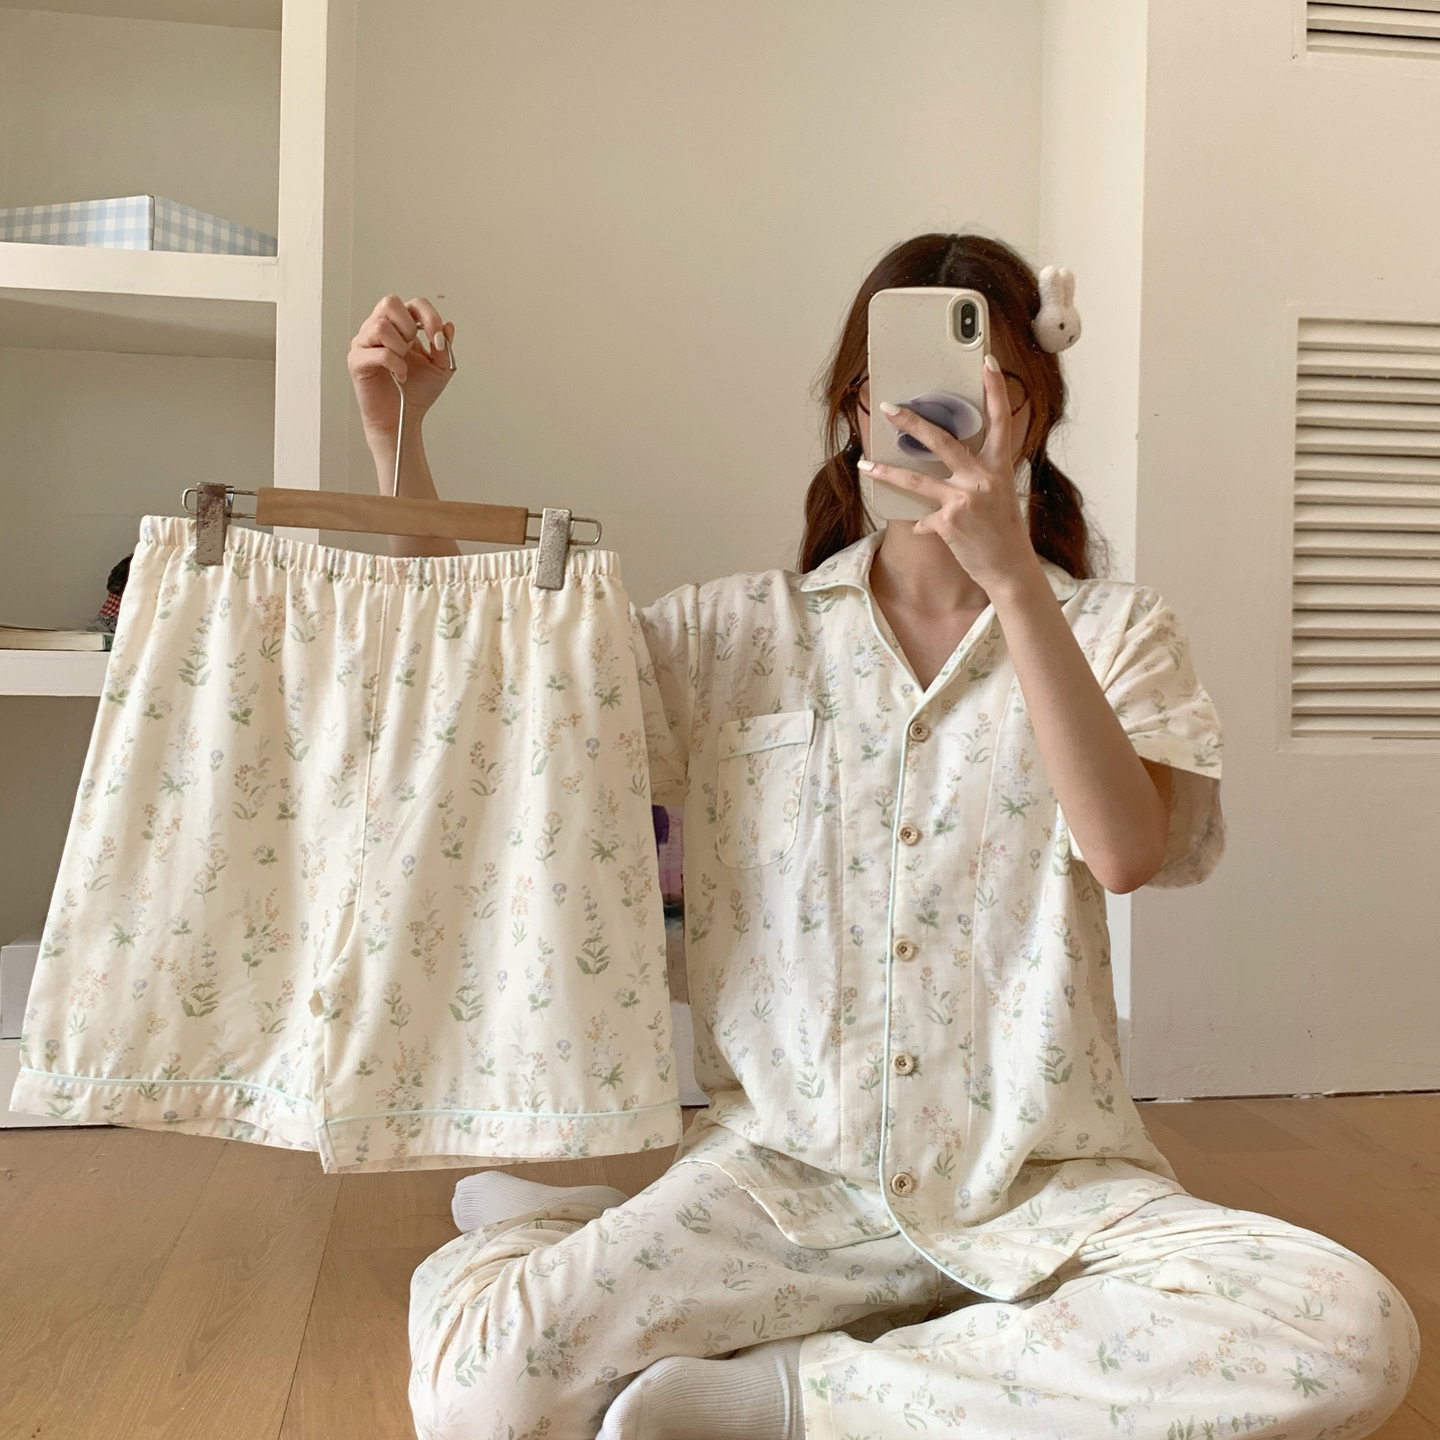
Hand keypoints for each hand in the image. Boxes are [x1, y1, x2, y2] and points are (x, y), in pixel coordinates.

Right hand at [346, 294, 455, 454]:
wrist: (403, 419)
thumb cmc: (416, 393)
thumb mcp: (441, 369)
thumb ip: (445, 347)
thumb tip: (448, 326)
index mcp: (400, 327)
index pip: (413, 304)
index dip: (429, 317)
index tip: (438, 340)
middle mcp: (379, 330)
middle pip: (389, 302)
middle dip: (408, 325)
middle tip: (414, 348)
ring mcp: (365, 344)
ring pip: (380, 325)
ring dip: (399, 346)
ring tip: (404, 364)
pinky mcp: (357, 361)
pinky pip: (377, 352)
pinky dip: (395, 364)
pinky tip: (400, 375)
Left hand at [858, 357, 1041, 598]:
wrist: (1009, 569)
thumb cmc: (1004, 532)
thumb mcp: (998, 496)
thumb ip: (976, 476)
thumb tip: (949, 467)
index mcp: (999, 467)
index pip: (1000, 420)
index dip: (994, 390)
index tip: (986, 363)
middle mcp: (983, 478)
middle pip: (942, 441)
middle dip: (912, 422)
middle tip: (890, 408)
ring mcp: (964, 499)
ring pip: (916, 480)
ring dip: (886, 472)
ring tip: (865, 464)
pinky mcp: (949, 522)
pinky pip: (923, 518)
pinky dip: (923, 524)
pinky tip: (926, 528)